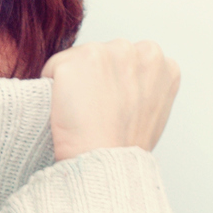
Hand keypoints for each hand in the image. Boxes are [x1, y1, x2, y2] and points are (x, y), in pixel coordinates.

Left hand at [40, 39, 179, 161]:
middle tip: (95, 111)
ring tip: (83, 111)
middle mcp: (137, 51)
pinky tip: (67, 109)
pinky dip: (52, 88)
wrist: (107, 161)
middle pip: (101, 55)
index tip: (111, 105)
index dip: (112, 84)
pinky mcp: (77, 61)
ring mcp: (108, 53)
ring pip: (77, 59)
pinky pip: (53, 69)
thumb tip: (124, 84)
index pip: (125, 59)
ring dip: (73, 80)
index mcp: (160, 62)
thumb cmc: (125, 146)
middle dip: (93, 77)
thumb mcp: (151, 111)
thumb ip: (142, 86)